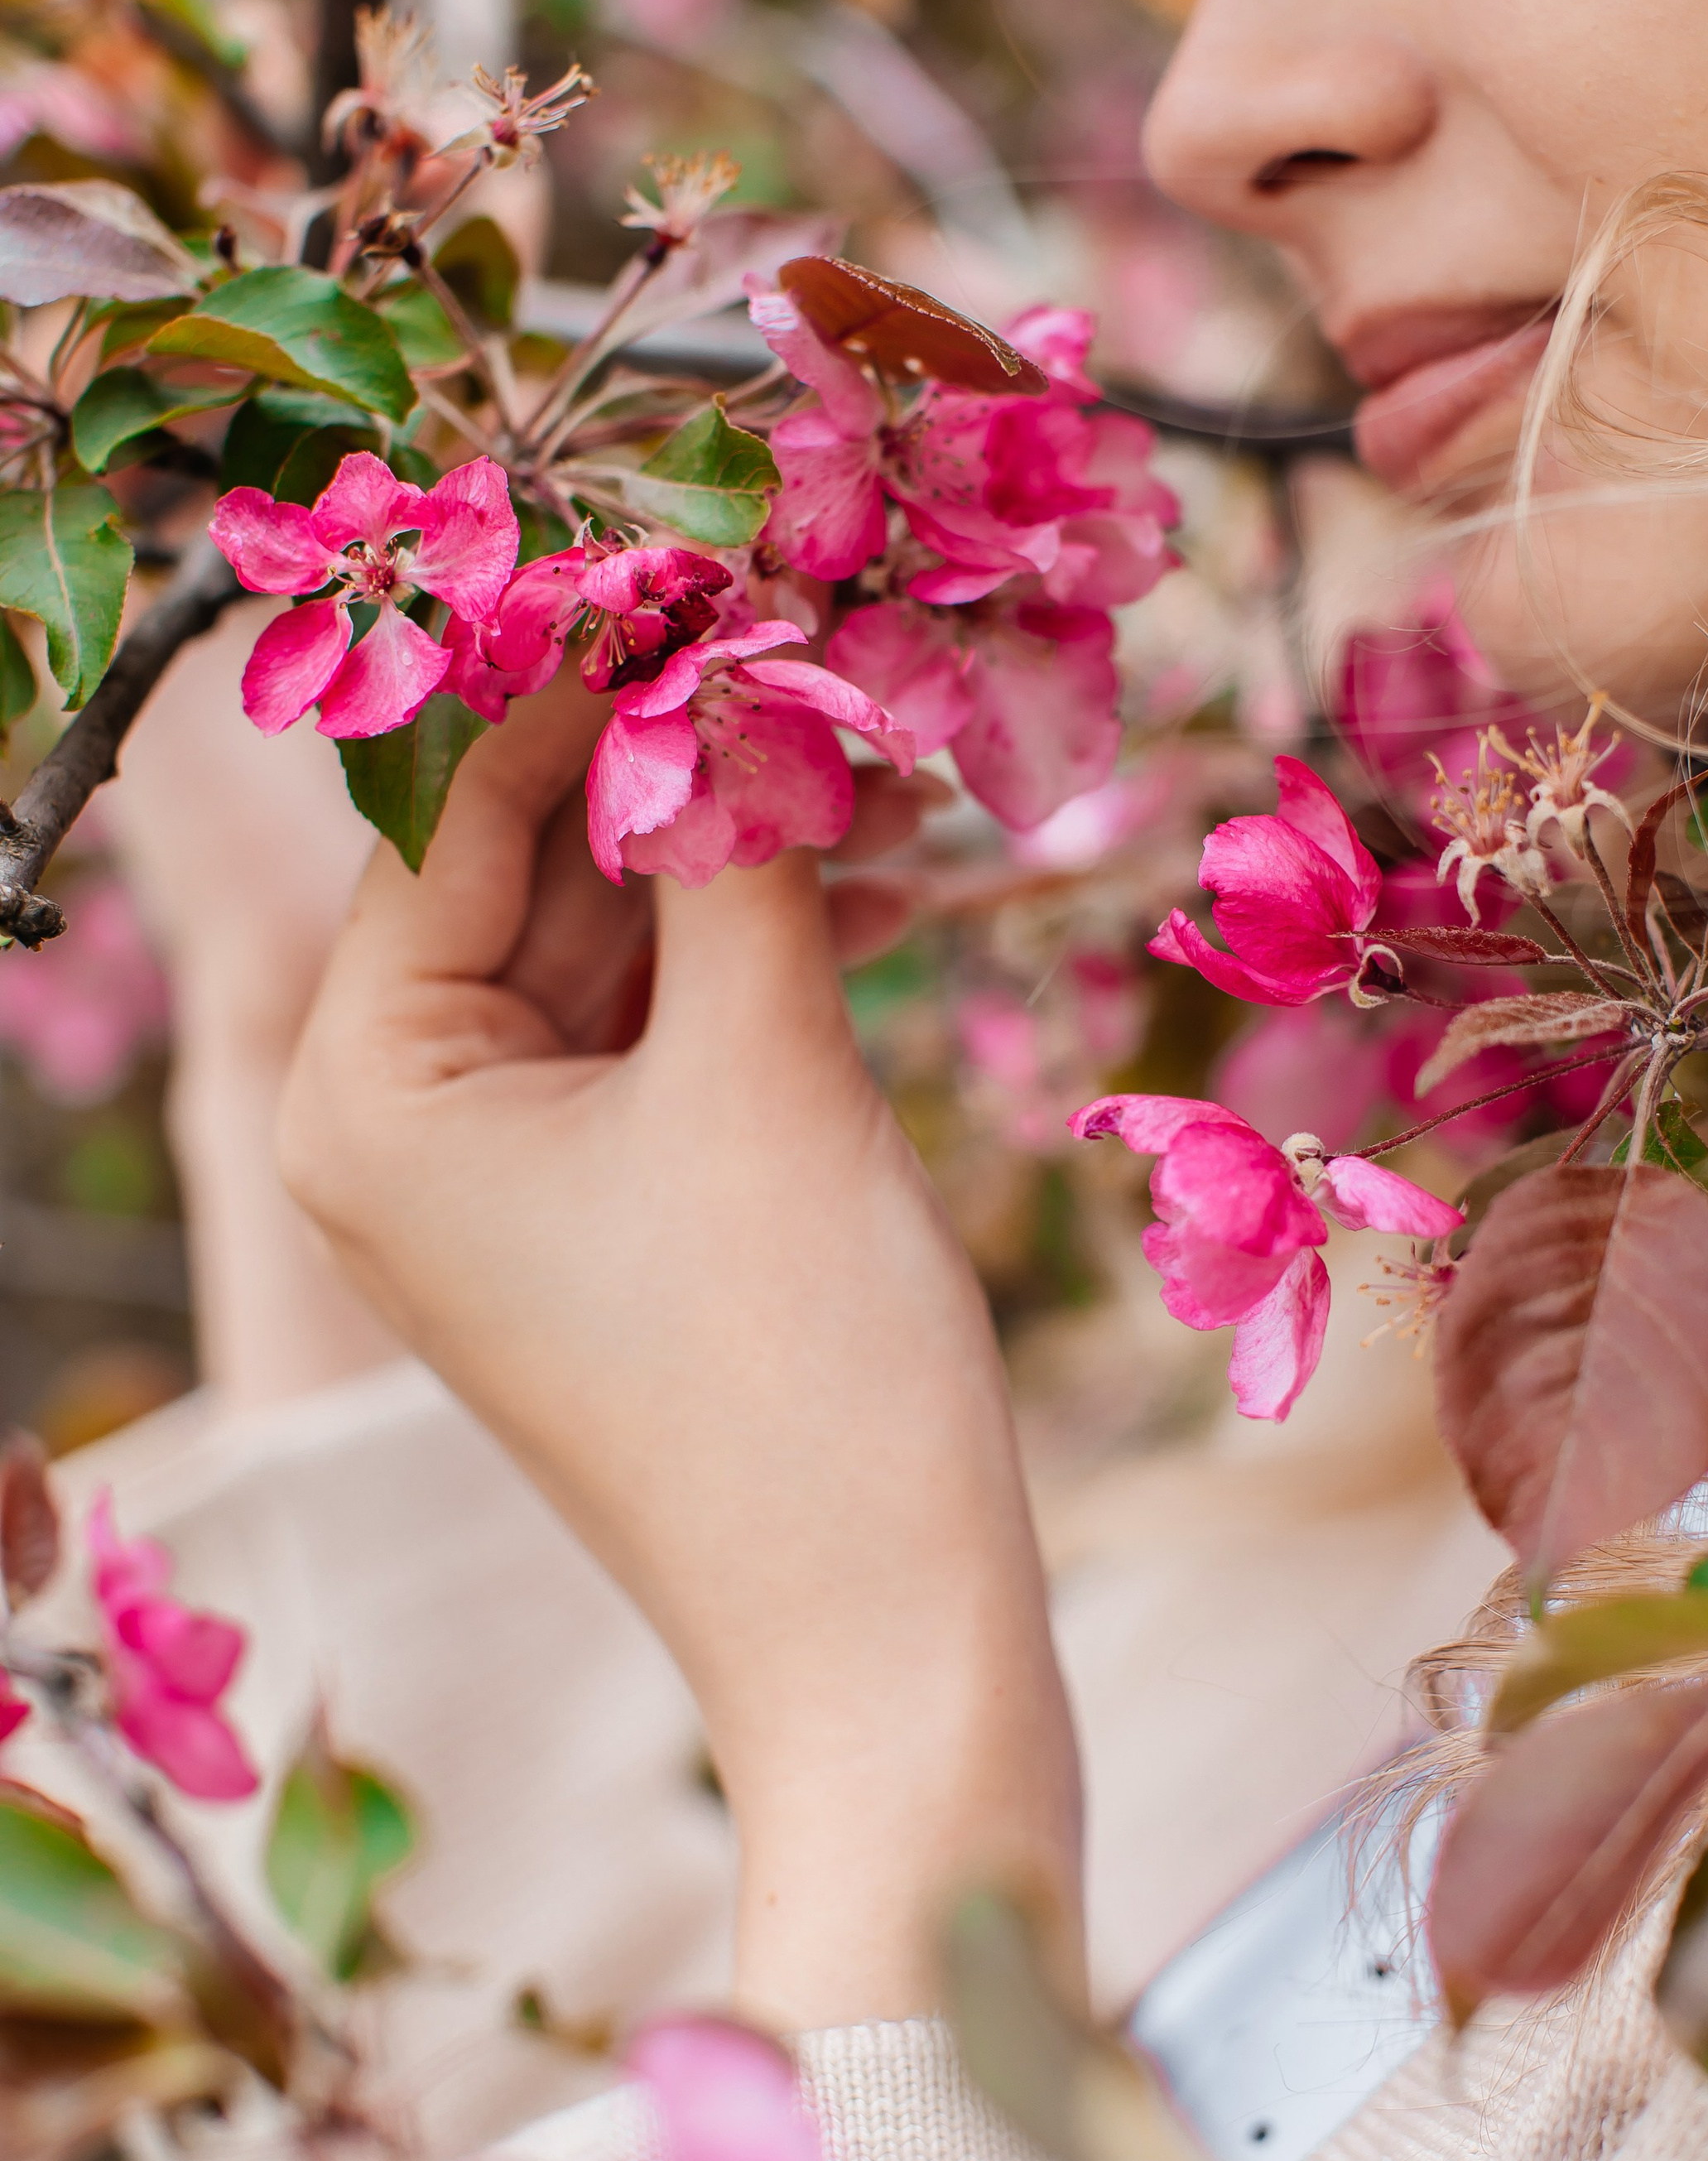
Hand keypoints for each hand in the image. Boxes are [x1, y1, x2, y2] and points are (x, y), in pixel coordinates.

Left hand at [279, 675, 1080, 2025]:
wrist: (889, 1635)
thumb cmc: (799, 1371)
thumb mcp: (769, 1061)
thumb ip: (739, 831)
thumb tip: (738, 626)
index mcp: (362, 1091)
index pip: (450, 802)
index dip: (585, 652)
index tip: (701, 526)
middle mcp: (398, 1122)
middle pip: (533, 857)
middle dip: (685, 735)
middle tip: (822, 606)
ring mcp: (508, 1168)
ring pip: (621, 931)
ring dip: (752, 832)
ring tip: (890, 717)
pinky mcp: (612, 1200)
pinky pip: (673, 1021)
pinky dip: (768, 943)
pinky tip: (893, 855)